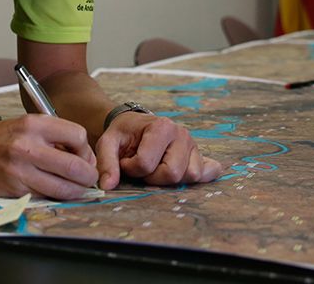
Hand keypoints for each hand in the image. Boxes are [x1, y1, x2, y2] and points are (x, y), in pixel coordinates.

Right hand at [0, 114, 97, 198]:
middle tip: (88, 178)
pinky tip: (52, 189)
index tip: (82, 156)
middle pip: (76, 166)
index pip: (77, 135)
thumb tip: (82, 155)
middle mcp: (28, 145)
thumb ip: (52, 136)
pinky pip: (46, 196)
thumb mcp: (24, 125)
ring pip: (64, 188)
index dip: (86, 149)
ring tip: (75, 187)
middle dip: (88, 176)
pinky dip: (55, 195)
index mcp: (33, 124)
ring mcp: (21, 170)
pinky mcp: (15, 190)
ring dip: (76, 191)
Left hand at [95, 112, 222, 189]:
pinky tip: (184, 175)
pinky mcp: (199, 156)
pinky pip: (207, 173)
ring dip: (169, 180)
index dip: (131, 169)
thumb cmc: (123, 134)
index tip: (126, 161)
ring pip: (189, 177)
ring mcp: (193, 146)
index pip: (146, 164)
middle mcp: (181, 134)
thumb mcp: (108, 143)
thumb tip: (108, 186)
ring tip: (156, 168)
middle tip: (142, 168)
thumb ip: (106, 163)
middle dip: (152, 177)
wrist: (134, 125)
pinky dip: (200, 178)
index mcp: (161, 127)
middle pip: (172, 173)